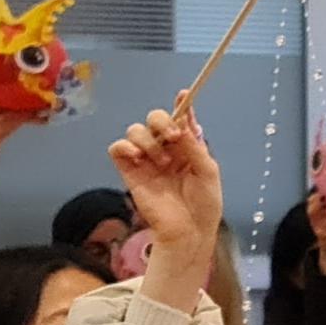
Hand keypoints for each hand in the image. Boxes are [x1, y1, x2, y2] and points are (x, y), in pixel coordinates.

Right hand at [108, 109, 224, 256]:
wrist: (190, 230)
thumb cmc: (204, 203)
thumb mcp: (207, 171)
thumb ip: (193, 146)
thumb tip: (181, 123)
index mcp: (187, 146)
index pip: (180, 119)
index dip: (181, 105)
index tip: (184, 94)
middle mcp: (166, 148)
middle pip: (154, 118)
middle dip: (162, 121)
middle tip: (172, 138)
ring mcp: (147, 159)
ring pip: (135, 130)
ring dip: (148, 140)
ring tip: (162, 163)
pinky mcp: (130, 171)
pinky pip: (117, 148)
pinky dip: (125, 147)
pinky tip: (139, 159)